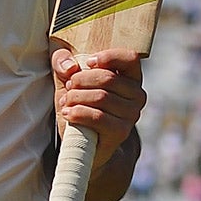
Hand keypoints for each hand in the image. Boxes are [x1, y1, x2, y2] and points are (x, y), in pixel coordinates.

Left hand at [52, 47, 146, 170]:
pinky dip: (78, 113)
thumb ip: (63, 63)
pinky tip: (67, 113)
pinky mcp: (121, 132)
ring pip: (101, 97)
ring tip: (66, 103)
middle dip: (80, 80)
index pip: (130, 58)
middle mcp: (137, 95)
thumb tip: (69, 67)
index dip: (109, 57)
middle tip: (68, 87)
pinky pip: (98, 117)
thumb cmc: (80, 106)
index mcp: (130, 77)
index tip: (88, 62)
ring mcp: (131, 115)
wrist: (84, 144)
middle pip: (107, 78)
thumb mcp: (69, 80)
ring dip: (75, 98)